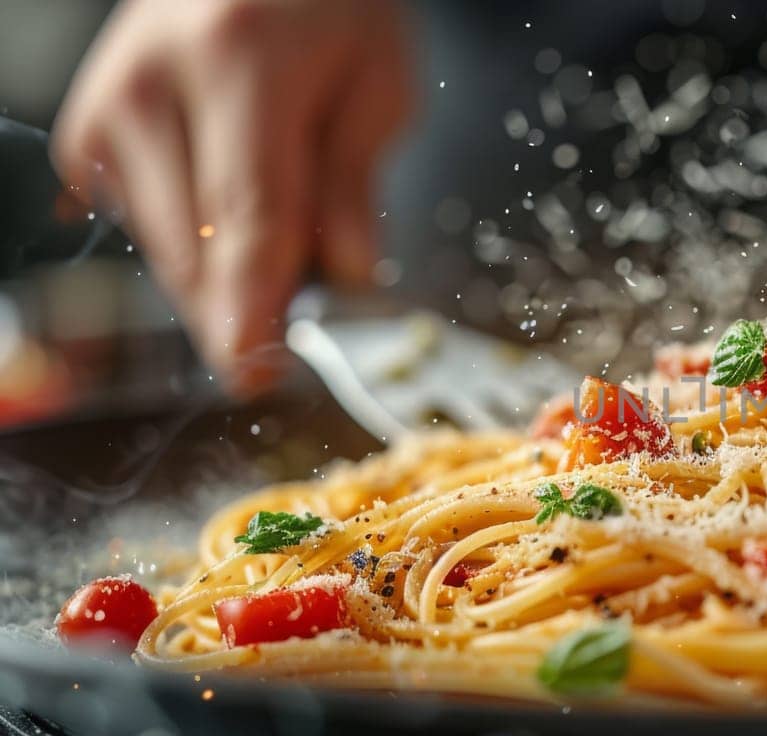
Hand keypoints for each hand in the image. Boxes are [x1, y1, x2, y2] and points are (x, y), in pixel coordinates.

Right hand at [53, 0, 413, 392]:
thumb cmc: (328, 5)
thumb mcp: (379, 78)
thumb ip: (356, 179)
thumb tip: (349, 273)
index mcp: (237, 63)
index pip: (247, 217)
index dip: (252, 306)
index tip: (255, 368)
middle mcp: (151, 87)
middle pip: (197, 248)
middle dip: (252, 298)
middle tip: (311, 297)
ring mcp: (108, 110)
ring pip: (168, 251)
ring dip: (228, 269)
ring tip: (279, 201)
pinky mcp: (85, 135)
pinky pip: (146, 231)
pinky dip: (198, 241)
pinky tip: (230, 193)